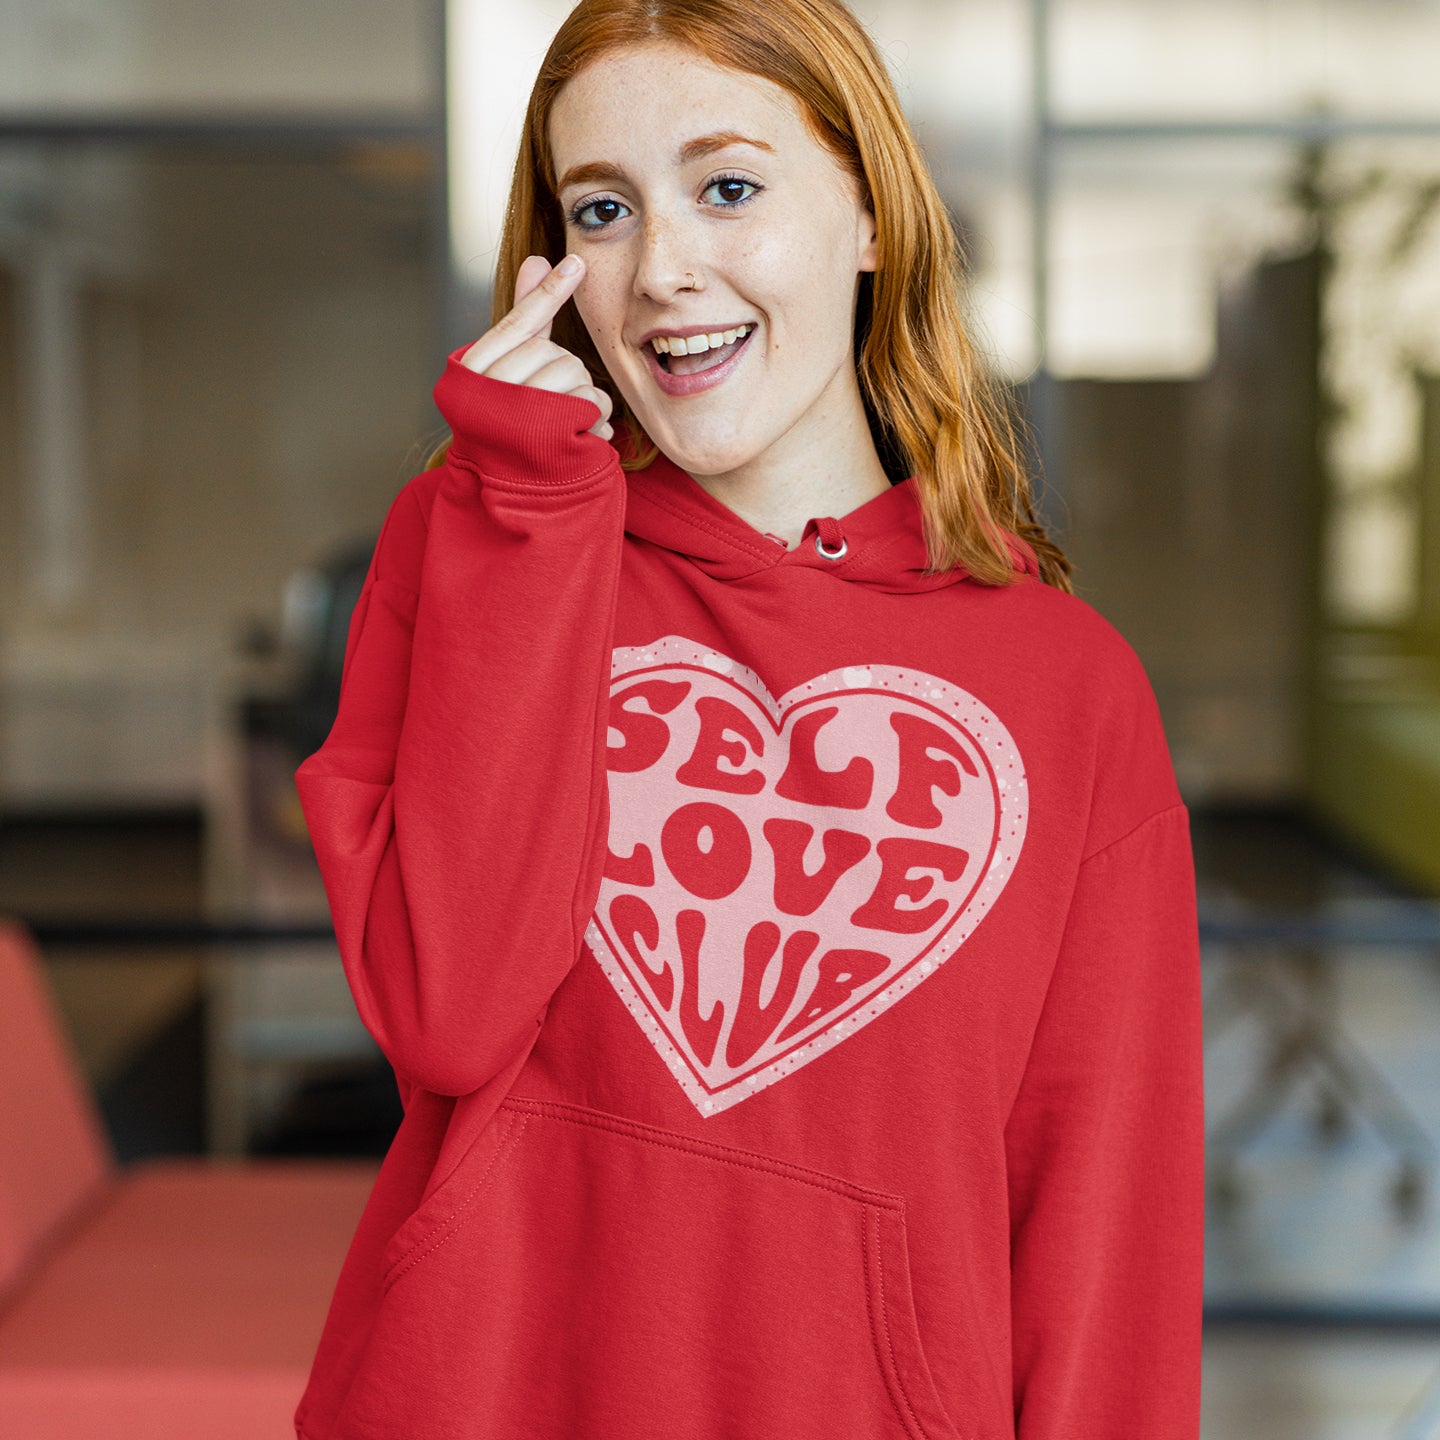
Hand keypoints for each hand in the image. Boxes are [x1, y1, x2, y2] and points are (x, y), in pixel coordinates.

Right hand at [460, 254, 613, 441]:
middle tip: (559, 405)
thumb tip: (538, 256)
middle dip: (568, 376)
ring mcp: (514, 419)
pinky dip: (595, 419)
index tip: (577, 262)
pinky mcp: (544, 444)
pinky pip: (588, 407)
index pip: (517, 324)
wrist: (506, 497)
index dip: (548, 294)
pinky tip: (585, 436)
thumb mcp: (508, 370)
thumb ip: (526, 319)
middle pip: (554, 355)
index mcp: (470, 373)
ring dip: (586, 400)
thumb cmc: (507, 428)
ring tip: (570, 426)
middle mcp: (486, 392)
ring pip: (575, 377)